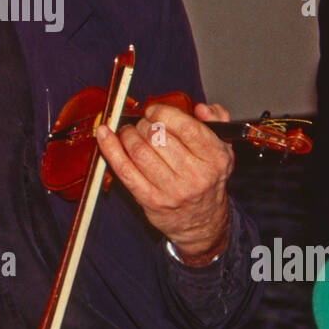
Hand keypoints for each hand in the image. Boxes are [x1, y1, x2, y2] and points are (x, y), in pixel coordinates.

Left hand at [96, 101, 233, 265]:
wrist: (201, 220)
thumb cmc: (207, 178)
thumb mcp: (223, 148)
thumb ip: (217, 120)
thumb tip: (201, 108)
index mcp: (215, 157)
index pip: (185, 127)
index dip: (163, 112)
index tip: (154, 111)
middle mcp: (196, 175)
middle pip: (159, 137)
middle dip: (144, 124)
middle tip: (142, 124)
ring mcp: (172, 190)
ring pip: (139, 151)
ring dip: (127, 134)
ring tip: (129, 132)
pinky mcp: (151, 200)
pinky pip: (124, 170)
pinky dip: (110, 149)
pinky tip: (104, 135)